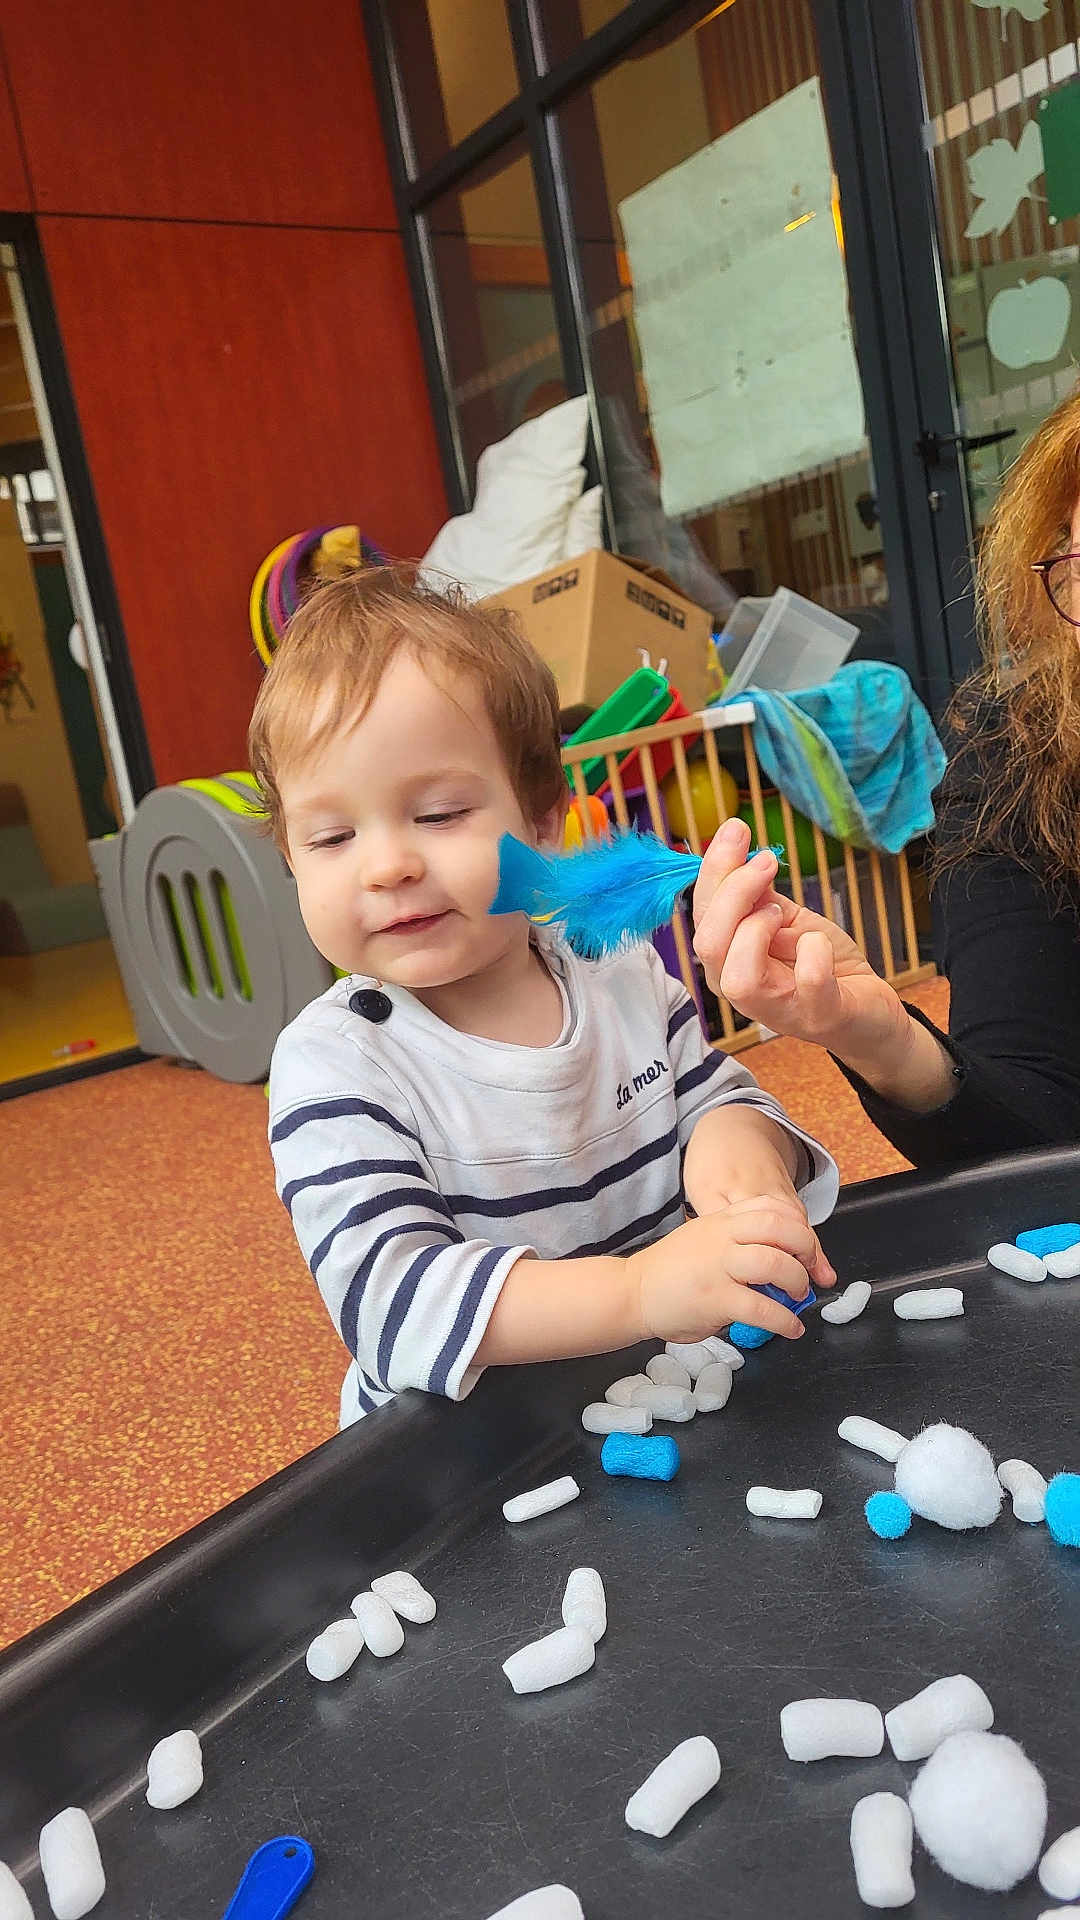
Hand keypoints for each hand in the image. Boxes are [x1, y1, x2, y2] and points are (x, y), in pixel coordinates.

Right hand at [627, 1197, 828, 1344]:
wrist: (633, 1292)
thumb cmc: (672, 1270)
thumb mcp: (704, 1238)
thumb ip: (737, 1239)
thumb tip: (783, 1258)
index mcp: (722, 1220)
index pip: (772, 1207)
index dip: (799, 1225)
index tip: (806, 1247)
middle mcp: (722, 1237)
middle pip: (780, 1228)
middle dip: (807, 1249)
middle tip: (810, 1271)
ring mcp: (718, 1267)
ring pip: (774, 1264)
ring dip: (797, 1282)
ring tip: (798, 1297)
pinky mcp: (715, 1299)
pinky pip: (762, 1309)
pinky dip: (785, 1321)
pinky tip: (791, 1328)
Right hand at [692, 818, 911, 1064]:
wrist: (867, 1006)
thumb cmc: (822, 963)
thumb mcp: (785, 919)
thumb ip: (756, 892)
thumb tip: (735, 844)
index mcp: (728, 963)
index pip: (702, 916)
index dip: (714, 870)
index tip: (737, 831)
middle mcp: (743, 992)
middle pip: (709, 944)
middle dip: (733, 892)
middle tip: (767, 859)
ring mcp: (779, 1009)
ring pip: (738, 977)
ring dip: (757, 929)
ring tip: (781, 913)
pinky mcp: (820, 1014)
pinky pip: (808, 980)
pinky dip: (814, 950)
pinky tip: (819, 941)